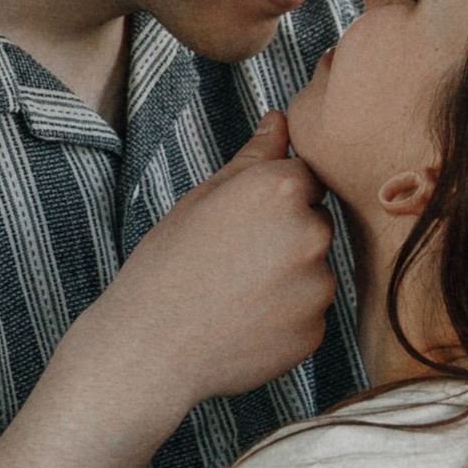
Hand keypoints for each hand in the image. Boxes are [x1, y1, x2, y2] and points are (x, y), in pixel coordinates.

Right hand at [87, 111, 335, 422]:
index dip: (269, 199)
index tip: (239, 222)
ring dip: (287, 279)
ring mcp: (317, 287)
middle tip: (232, 260)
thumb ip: (253, 158)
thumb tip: (280, 120)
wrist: (150, 348)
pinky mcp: (315, 331)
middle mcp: (310, 234)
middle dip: (284, 237)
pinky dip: (284, 317)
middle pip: (314, 223)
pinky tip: (243, 322)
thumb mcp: (202, 198)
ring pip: (313, 271)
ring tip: (234, 294)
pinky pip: (309, 314)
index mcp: (280, 190)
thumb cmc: (167, 266)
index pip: (303, 177)